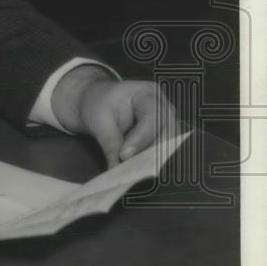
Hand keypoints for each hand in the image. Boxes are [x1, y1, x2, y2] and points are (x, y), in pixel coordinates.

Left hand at [52, 66, 178, 168]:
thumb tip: (116, 169)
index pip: (153, 115)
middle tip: (133, 169)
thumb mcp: (98, 120)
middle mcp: (163, 106)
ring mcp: (166, 120)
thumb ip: (110, 142)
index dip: (141, 137)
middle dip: (152, 151)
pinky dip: (151, 161)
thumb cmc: (98, 104)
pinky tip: (137, 171)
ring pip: (169, 143)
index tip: (124, 155)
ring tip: (134, 172)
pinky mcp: (162, 135)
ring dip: (153, 159)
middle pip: (168, 131)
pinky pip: (163, 150)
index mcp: (146, 93)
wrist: (97, 102)